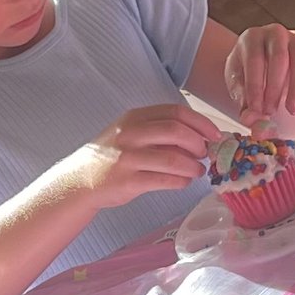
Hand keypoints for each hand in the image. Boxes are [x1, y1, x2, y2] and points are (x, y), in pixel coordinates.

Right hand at [65, 104, 213, 209]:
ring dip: (193, 166)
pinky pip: (164, 180)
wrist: (79, 179)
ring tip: (197, 171)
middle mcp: (131, 134)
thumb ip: (159, 131)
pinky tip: (183, 182)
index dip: (200, 123)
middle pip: (176, 131)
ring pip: (173, 159)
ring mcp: (128, 158)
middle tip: (205, 154)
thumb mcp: (131, 133)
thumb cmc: (112, 156)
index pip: (175, 112)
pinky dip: (180, 181)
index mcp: (135, 117)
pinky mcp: (128, 181)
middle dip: (198, 144)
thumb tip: (200, 139)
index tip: (215, 134)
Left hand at [220, 21, 294, 136]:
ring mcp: (294, 38)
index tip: (256, 109)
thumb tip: (250, 120)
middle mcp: (274, 33)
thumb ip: (244, 103)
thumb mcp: (239, 87)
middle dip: (276, 87)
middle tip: (271, 111)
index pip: (254, 59)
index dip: (255, 86)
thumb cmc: (247, 73)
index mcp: (251, 37)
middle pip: (279, 58)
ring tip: (291, 110)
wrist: (261, 65)